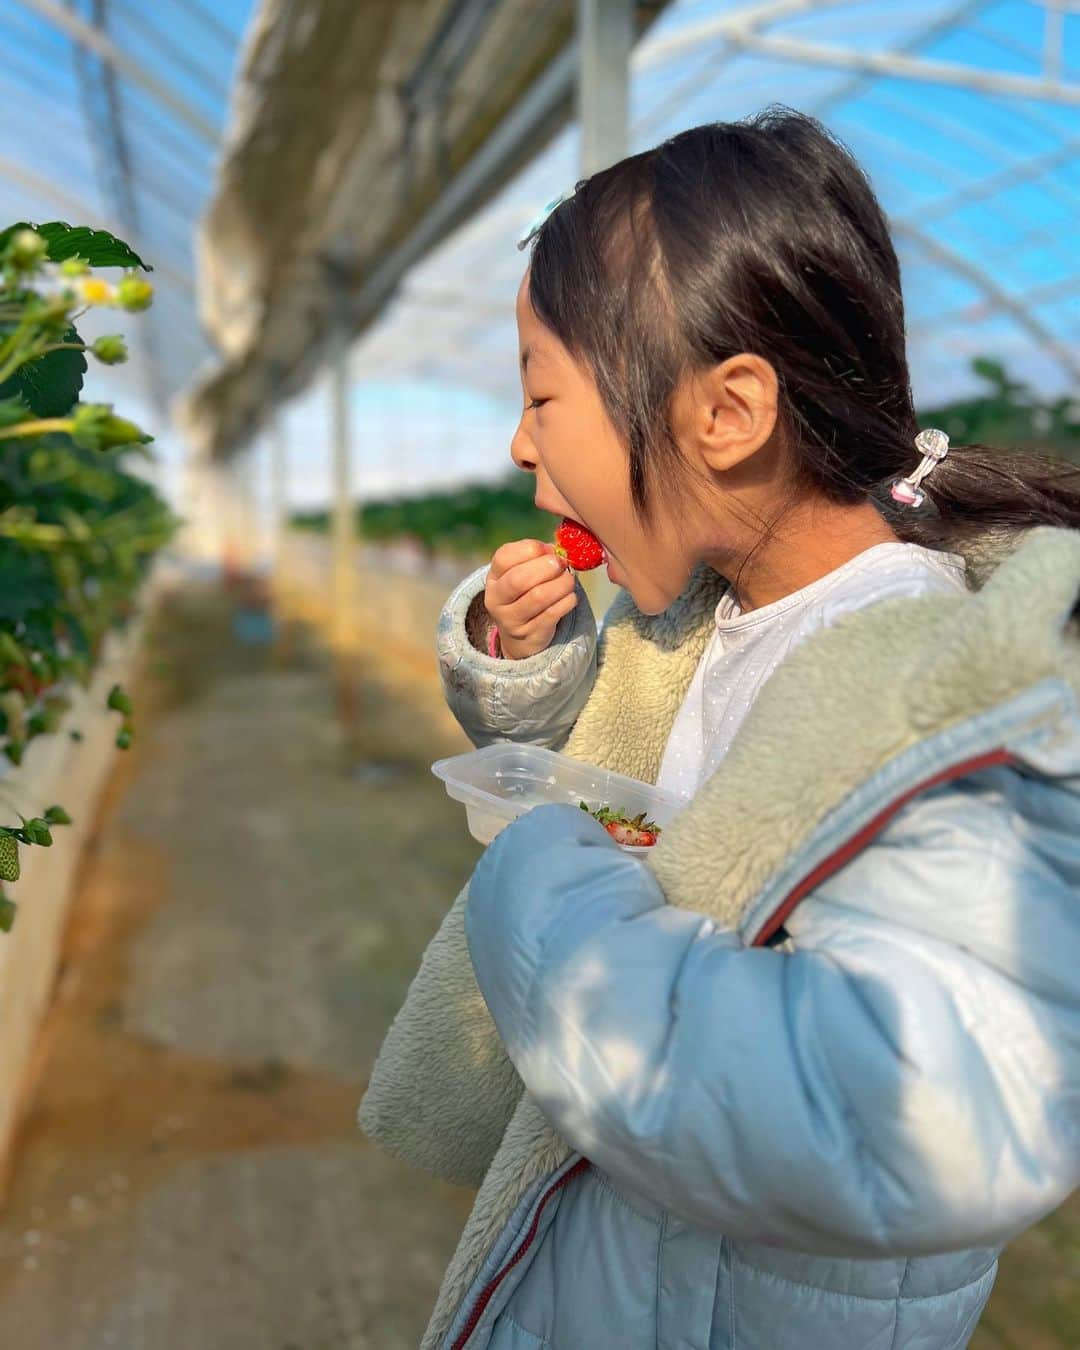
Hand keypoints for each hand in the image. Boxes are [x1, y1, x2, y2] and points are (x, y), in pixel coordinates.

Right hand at [484, 539, 578, 659]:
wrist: (521, 635)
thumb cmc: (526, 594)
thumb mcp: (522, 573)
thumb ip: (536, 557)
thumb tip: (556, 551)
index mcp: (493, 577)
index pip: (503, 557)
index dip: (529, 549)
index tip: (548, 549)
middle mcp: (496, 599)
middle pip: (518, 579)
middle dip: (545, 567)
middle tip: (561, 563)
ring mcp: (511, 620)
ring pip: (538, 596)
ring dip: (560, 583)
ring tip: (569, 580)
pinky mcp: (530, 634)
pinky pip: (552, 613)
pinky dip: (567, 601)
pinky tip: (570, 596)